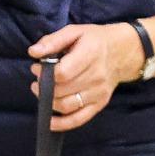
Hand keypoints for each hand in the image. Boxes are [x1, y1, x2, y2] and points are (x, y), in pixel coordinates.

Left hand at [28, 23, 145, 132]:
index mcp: (90, 55)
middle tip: (38, 79)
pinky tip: (49, 121)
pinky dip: (62, 124)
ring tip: (41, 91)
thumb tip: (33, 52)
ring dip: (48, 102)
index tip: (36, 67)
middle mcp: (96, 76)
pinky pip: (79, 119)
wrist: (122, 52)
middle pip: (62, 90)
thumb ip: (52, 41)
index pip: (62, 73)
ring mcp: (98, 93)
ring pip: (67, 106)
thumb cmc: (94, 40)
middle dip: (43, 86)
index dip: (44, 73)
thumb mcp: (74, 31)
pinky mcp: (99, 104)